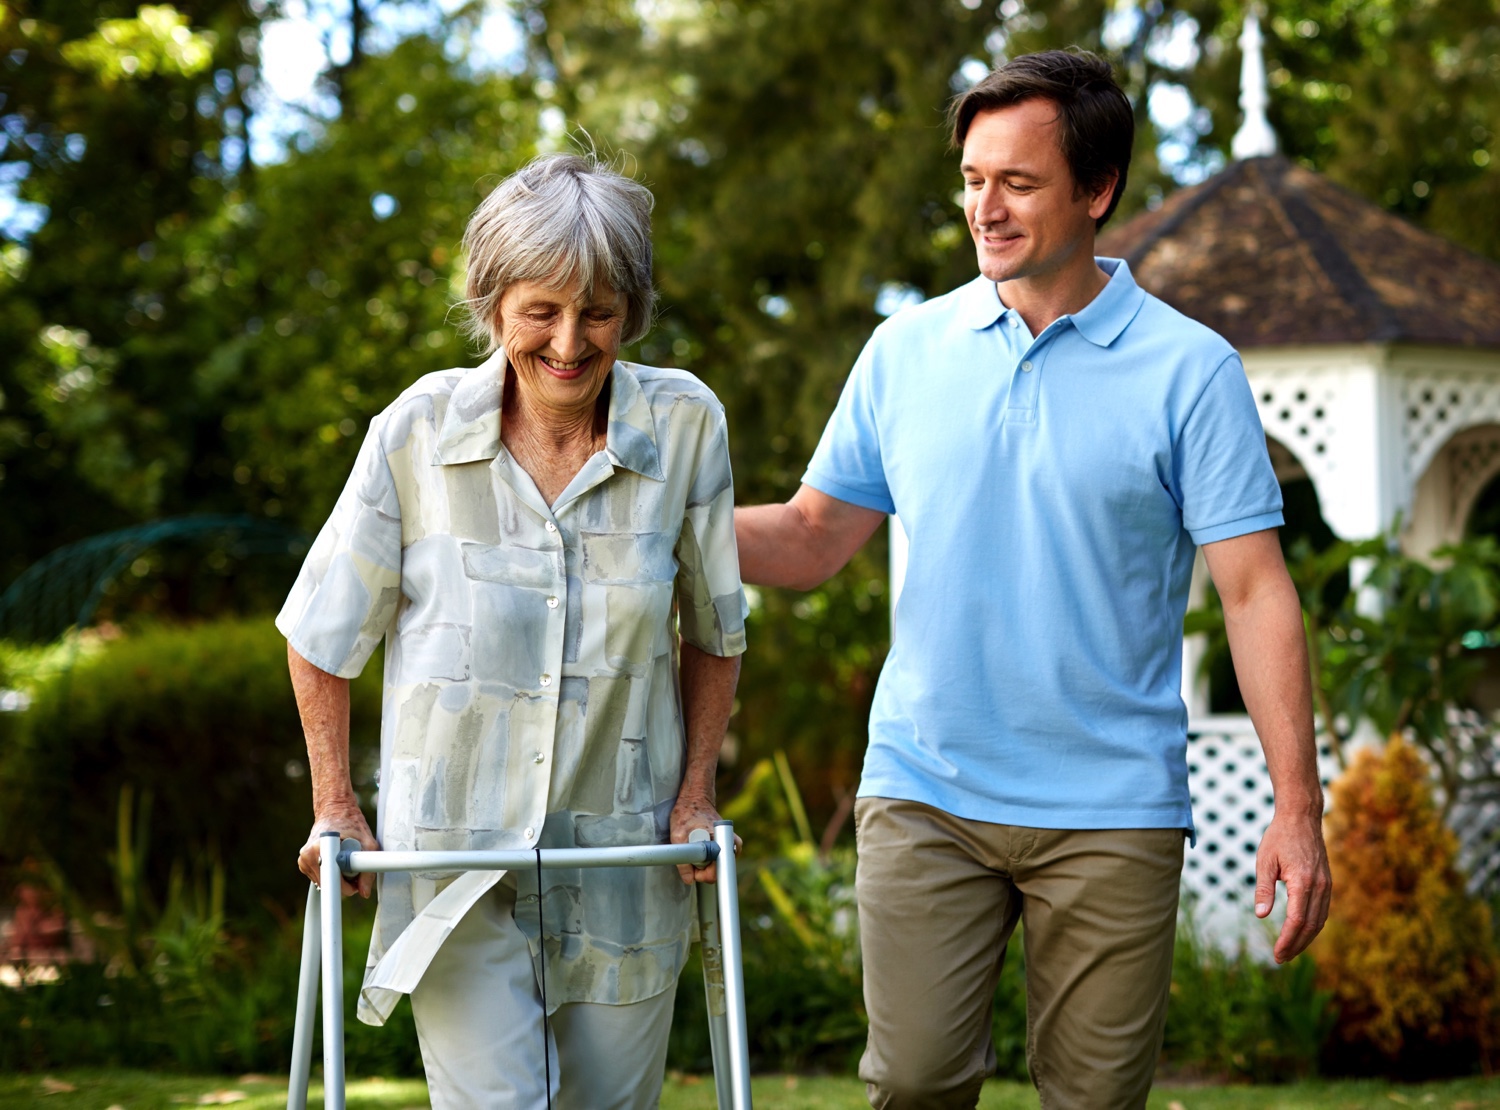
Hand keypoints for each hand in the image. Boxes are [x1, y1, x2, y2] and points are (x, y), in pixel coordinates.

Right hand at [298, 801, 378, 898]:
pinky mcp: (302, 863)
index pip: (331, 880)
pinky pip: (319, 879)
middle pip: (328, 885)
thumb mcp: (368, 843)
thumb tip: (364, 892)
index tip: (353, 888)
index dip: (345, 887)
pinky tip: (335, 861)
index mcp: (321, 847)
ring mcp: (303, 860)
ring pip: (324, 884)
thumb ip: (369, 868)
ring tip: (345, 860)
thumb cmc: (352, 823)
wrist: (335, 810)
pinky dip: (330, 875)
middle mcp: (308, 854)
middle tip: (356, 866)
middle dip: (345, 882)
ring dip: (338, 879)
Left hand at [669, 790, 740, 884]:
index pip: (716, 872)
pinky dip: (712, 858)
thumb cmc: (686, 813)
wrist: (695, 798)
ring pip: (720, 865)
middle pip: (719, 870)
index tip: (693, 870)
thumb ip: (682, 861)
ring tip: (697, 850)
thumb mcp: (677, 836)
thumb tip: (689, 880)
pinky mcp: (731, 840)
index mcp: (719, 841)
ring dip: (707, 864)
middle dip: (704, 870)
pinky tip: (703, 849)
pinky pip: (723, 858)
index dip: (702, 875)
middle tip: (692, 857)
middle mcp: (730, 842)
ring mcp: (732, 841)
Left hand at [1254, 807, 1331, 962]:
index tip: (1277, 954)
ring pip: (1320, 921)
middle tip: (1280, 959)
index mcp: (1303, 881)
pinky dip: (1313, 926)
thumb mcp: (1264, 861)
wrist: (1301, 818)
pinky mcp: (1328, 883)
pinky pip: (1322, 911)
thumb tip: (1260, 916)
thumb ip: (1264, 889)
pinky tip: (1300, 933)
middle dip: (1296, 945)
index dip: (1287, 940)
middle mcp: (1320, 886)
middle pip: (1311, 926)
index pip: (1297, 920)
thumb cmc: (1278, 837)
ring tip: (1289, 951)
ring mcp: (1327, 885)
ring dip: (1306, 939)